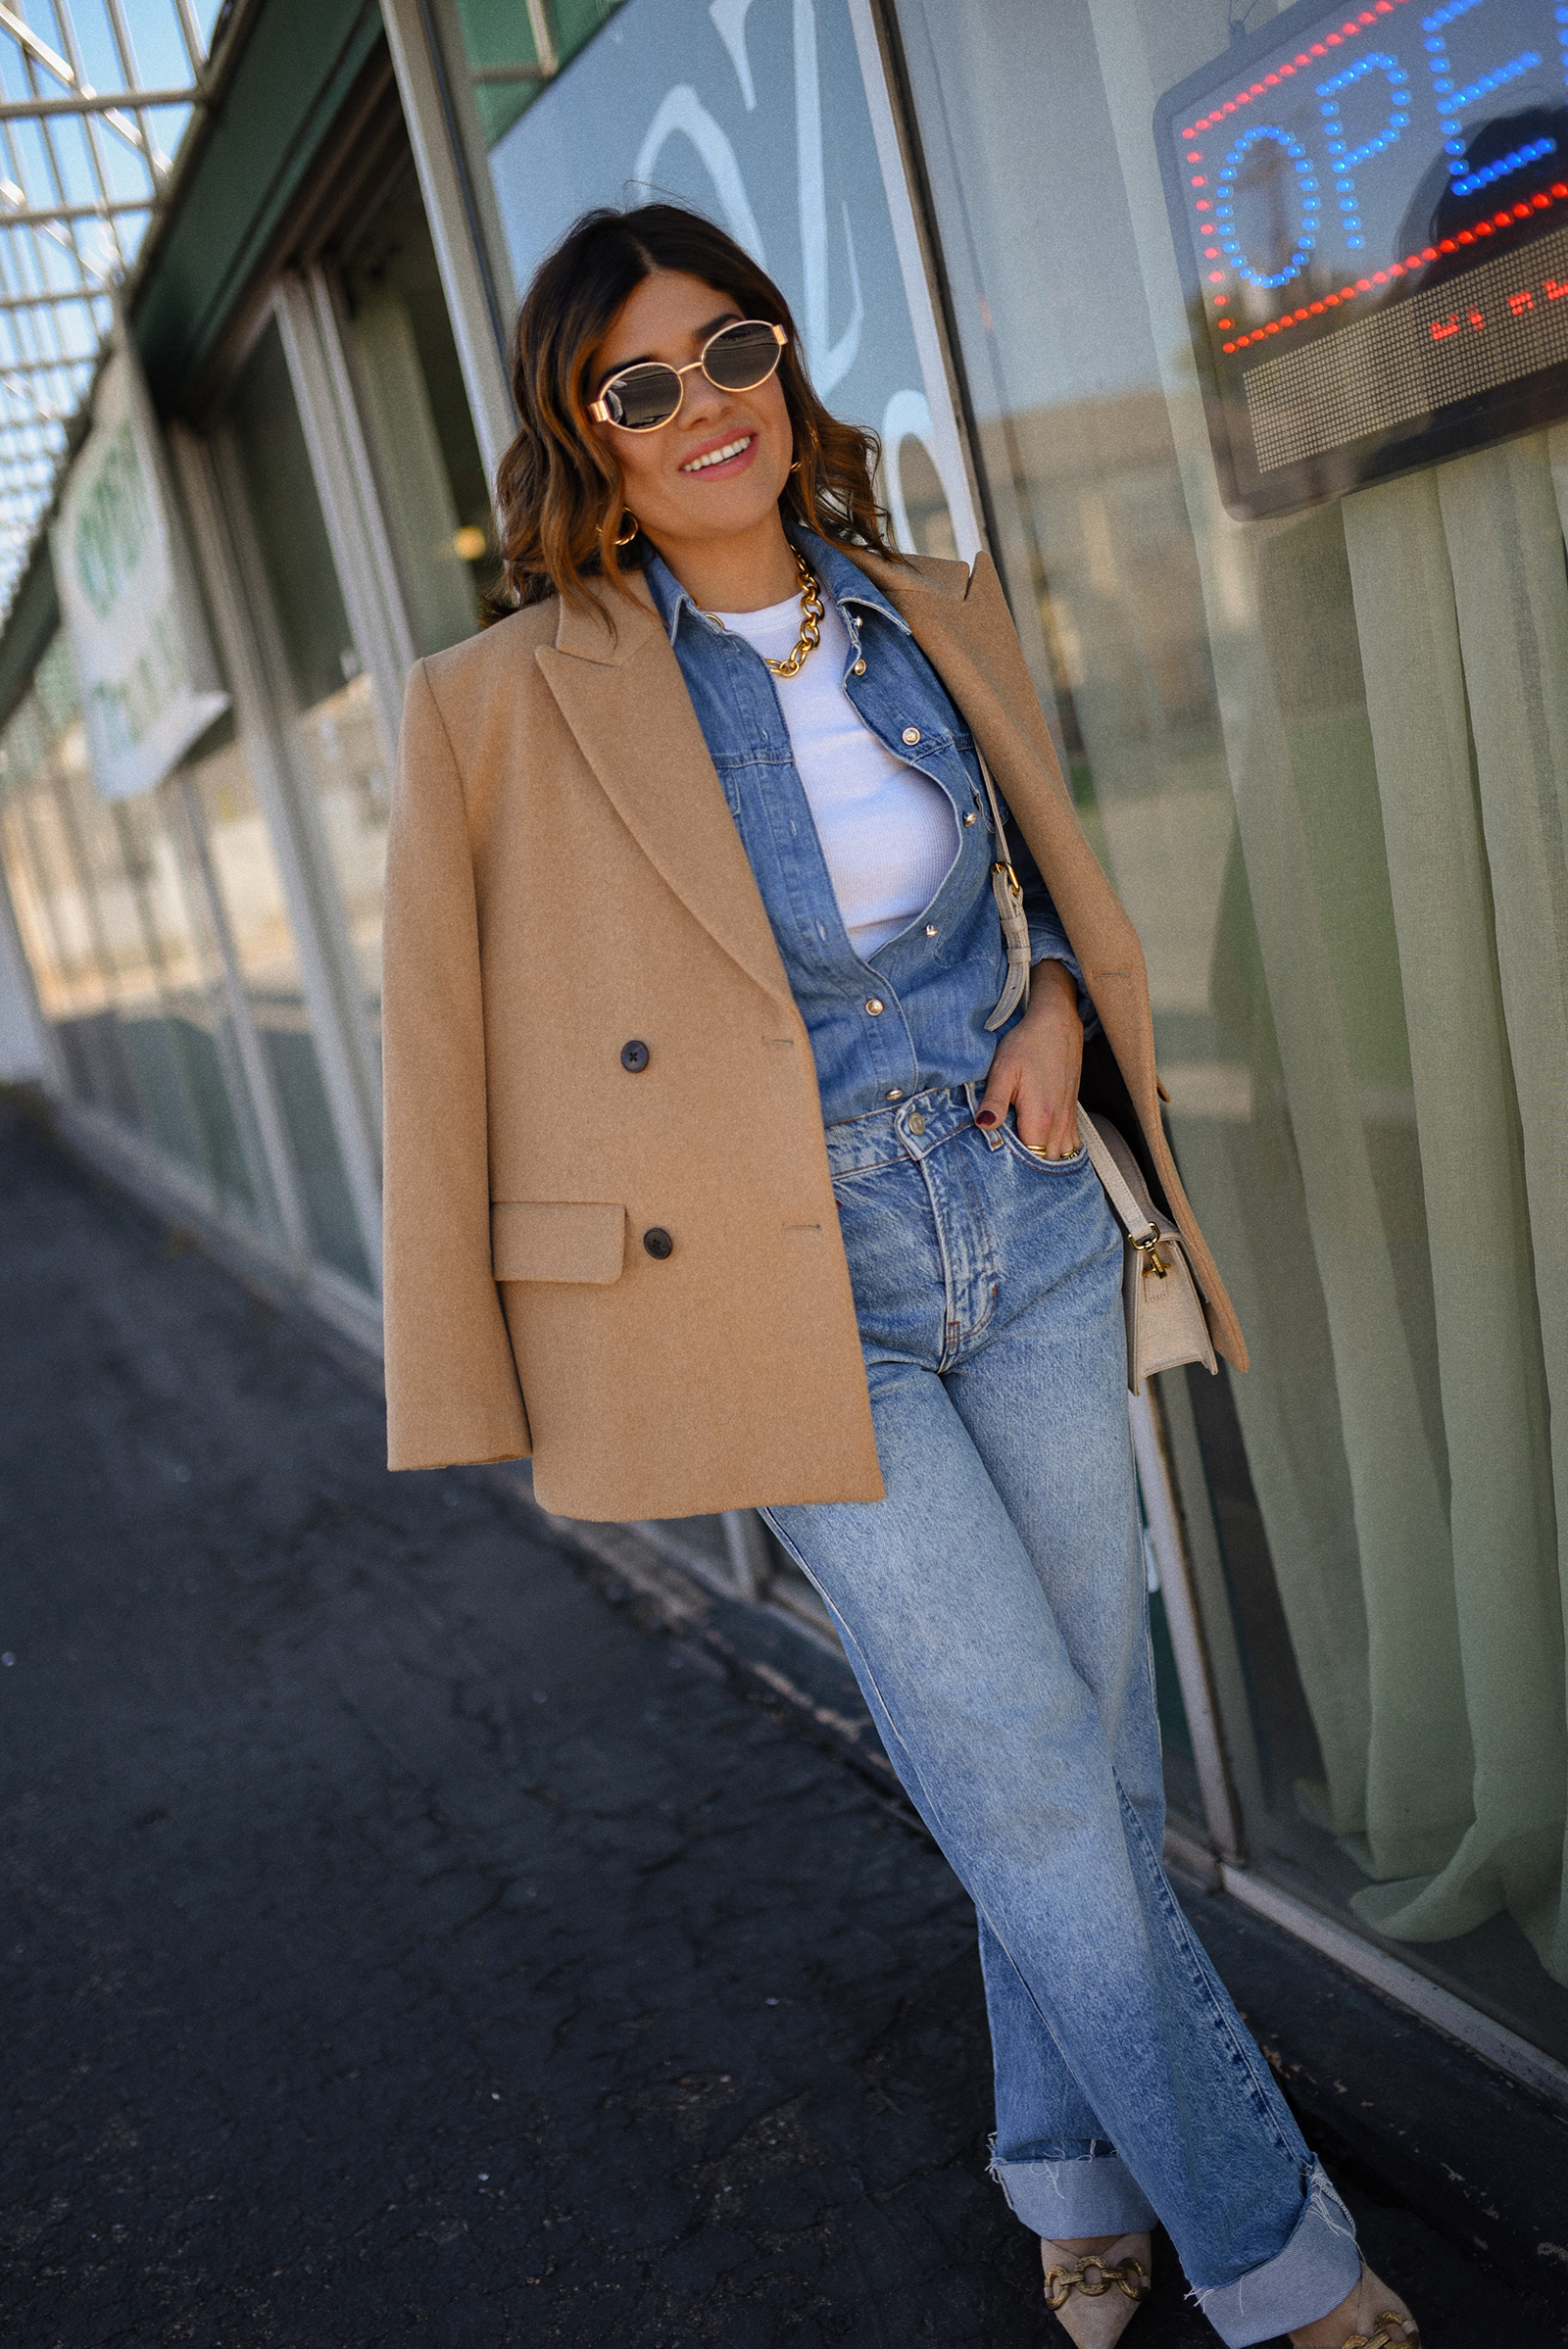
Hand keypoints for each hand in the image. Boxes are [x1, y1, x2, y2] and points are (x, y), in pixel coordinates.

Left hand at [975, 960, 1082, 1156]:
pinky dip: (1058, 1154)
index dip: (1012, 1168)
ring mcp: (1067, 1118)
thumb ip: (994, 1101)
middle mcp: (1058, 1122)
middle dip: (1029, 1171)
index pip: (1028, 1159)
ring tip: (1023, 1166)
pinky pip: (1071, 1145)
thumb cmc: (1027, 1044)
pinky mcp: (1071, 1112)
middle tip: (1006, 1172)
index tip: (996, 1169)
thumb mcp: (1003, 1069)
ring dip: (1044, 1163)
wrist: (1056, 1023)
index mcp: (1040, 1116)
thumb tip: (983, 1125)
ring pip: (1061, 1157)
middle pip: (1046, 1164)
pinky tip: (1042, 1153)